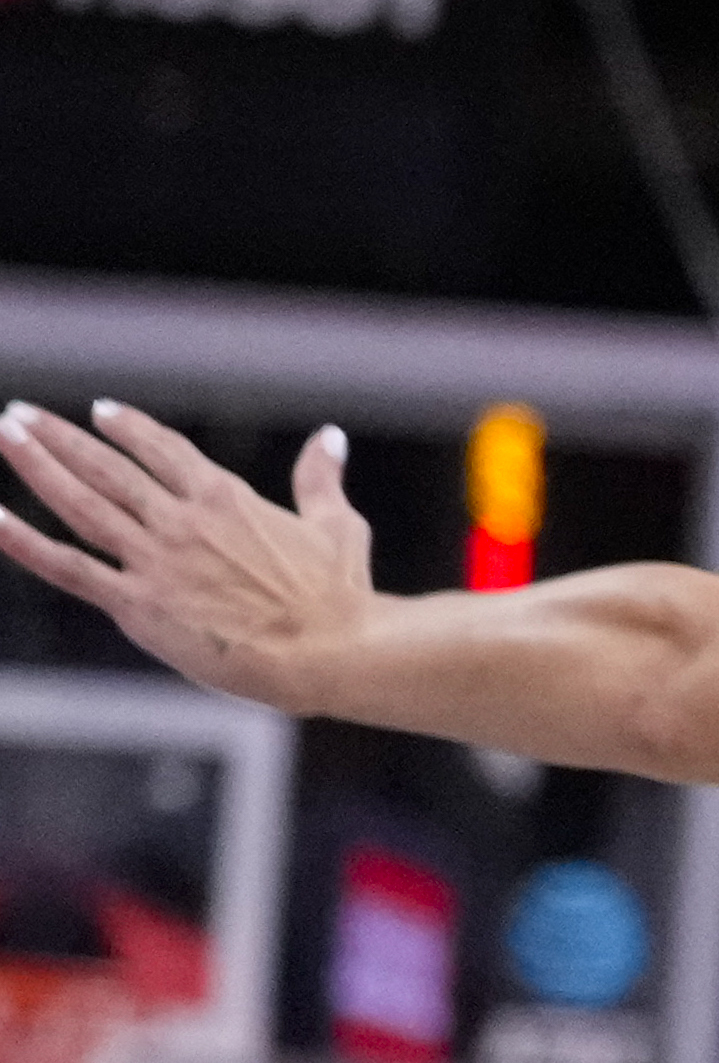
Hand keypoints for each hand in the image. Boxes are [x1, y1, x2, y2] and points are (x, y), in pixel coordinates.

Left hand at [0, 401, 374, 710]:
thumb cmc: (340, 595)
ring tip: (7, 436)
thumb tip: (331, 438)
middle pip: (108, 467)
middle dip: (59, 437)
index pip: (163, 449)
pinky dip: (23, 542)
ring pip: (81, 503)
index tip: (99, 412)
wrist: (330, 650)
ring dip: (37, 466)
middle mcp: (182, 519)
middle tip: (19, 413)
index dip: (128, 428)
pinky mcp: (138, 604)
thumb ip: (321, 478)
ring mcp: (155, 560)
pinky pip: (68, 569)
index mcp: (226, 497)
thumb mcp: (336, 525)